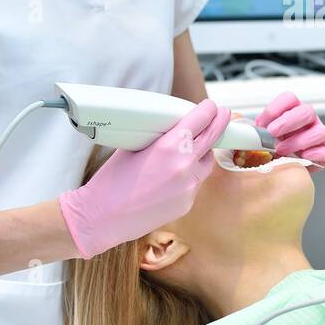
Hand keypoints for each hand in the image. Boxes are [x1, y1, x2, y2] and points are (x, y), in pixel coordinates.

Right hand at [57, 99, 230, 257]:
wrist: (102, 218)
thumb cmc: (111, 181)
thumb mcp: (132, 147)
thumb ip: (156, 136)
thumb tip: (169, 126)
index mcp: (169, 146)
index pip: (201, 120)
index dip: (209, 110)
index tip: (212, 106)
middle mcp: (184, 166)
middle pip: (212, 138)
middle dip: (219, 124)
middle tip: (222, 114)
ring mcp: (188, 187)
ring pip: (206, 163)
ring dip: (203, 153)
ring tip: (192, 149)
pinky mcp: (187, 204)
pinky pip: (196, 183)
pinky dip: (190, 176)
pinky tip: (172, 178)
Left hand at [255, 92, 324, 168]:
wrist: (283, 170)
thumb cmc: (272, 149)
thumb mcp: (258, 135)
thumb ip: (251, 128)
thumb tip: (239, 122)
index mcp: (292, 110)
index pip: (289, 98)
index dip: (276, 108)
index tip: (263, 123)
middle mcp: (308, 119)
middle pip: (306, 111)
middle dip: (288, 122)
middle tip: (273, 133)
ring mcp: (319, 134)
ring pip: (319, 131)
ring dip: (298, 141)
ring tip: (282, 150)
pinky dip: (317, 154)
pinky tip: (303, 157)